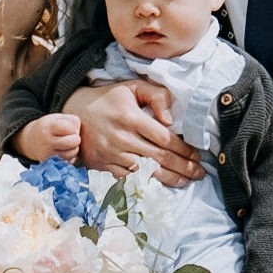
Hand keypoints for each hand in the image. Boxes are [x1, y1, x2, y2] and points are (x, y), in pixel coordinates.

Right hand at [18, 113, 83, 163]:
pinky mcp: (49, 162)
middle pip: (72, 142)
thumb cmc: (49, 127)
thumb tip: (78, 133)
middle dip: (76, 140)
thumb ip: (72, 121)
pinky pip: (67, 162)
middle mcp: (46, 140)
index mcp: (49, 126)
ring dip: (74, 150)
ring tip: (68, 145)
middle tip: (72, 138)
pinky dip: (69, 158)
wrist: (30, 140)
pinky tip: (65, 152)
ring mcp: (47, 153)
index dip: (73, 129)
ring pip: (70, 154)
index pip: (68, 128)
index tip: (69, 129)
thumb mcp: (57, 118)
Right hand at [70, 80, 199, 185]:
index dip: (184, 150)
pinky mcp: (103, 164)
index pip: (164, 139)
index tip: (197, 155)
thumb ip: (156, 96)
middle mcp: (121, 138)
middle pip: (159, 158)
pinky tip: (161, 185)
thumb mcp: (133, 87)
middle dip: (182, 168)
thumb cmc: (109, 98)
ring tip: (185, 181)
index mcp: (131, 117)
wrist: (74, 110)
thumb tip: (170, 119)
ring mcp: (111, 154)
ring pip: (146, 171)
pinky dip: (146, 183)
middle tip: (198, 173)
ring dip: (169, 179)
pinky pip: (129, 178)